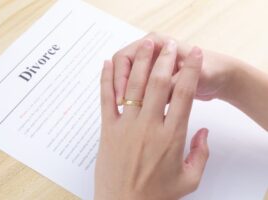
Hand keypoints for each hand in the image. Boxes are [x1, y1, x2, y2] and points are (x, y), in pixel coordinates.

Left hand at [95, 40, 208, 199]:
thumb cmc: (156, 195)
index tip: (194, 56)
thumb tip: (205, 132)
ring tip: (146, 45)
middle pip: (159, 82)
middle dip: (166, 59)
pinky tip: (107, 63)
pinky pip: (105, 99)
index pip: (184, 94)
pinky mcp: (107, 130)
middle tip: (170, 45)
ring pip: (133, 85)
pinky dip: (106, 79)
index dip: (190, 70)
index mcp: (171, 136)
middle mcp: (148, 126)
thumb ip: (201, 153)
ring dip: (141, 62)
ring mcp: (125, 126)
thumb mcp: (189, 179)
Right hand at [112, 32, 235, 101]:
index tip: (124, 98)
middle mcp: (150, 51)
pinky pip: (135, 86)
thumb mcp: (191, 77)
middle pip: (121, 67)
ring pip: (126, 77)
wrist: (221, 76)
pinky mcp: (153, 77)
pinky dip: (131, 95)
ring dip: (124, 93)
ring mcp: (151, 64)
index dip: (121, 78)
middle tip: (122, 106)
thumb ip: (171, 86)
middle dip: (119, 87)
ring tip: (126, 111)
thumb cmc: (210, 70)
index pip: (124, 58)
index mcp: (156, 42)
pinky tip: (131, 109)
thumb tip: (152, 98)